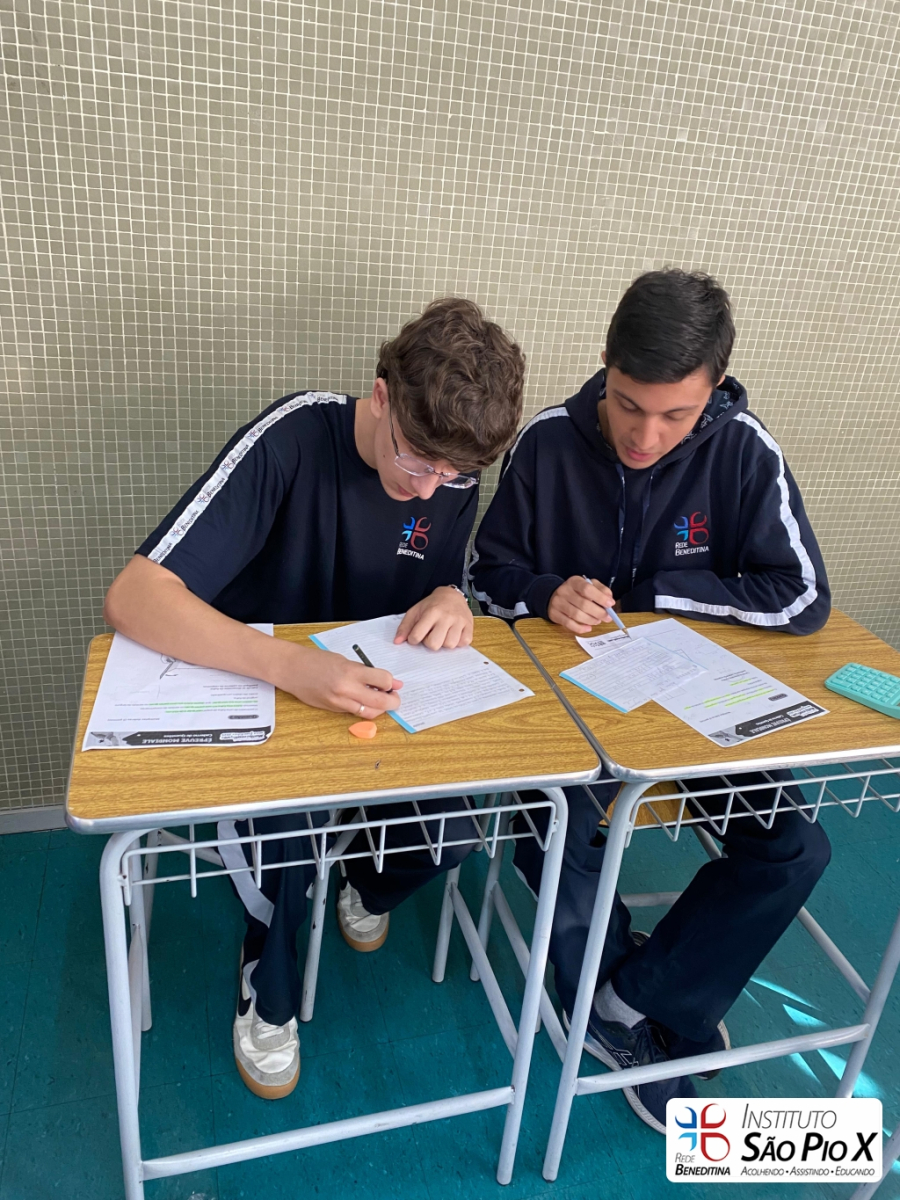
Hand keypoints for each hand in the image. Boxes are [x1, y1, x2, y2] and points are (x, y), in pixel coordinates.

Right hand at [276, 644, 401, 717]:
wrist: (291, 669)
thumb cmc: (316, 660)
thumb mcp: (344, 660)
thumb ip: (365, 671)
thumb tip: (388, 681)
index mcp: (350, 671)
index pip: (383, 680)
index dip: (392, 683)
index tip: (394, 683)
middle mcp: (346, 689)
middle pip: (380, 702)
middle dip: (393, 701)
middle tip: (395, 698)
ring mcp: (339, 702)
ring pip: (369, 713)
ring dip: (380, 709)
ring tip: (381, 701)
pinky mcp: (333, 709)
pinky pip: (354, 713)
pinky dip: (363, 709)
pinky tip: (363, 701)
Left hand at [394, 586, 473, 649]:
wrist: (452, 595)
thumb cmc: (431, 605)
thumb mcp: (416, 611)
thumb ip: (405, 626)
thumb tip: (397, 642)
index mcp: (431, 612)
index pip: (417, 636)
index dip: (414, 640)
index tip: (416, 636)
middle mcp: (447, 616)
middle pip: (434, 644)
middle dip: (430, 643)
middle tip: (431, 635)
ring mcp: (460, 621)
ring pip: (450, 645)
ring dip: (444, 643)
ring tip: (443, 634)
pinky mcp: (470, 626)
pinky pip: (463, 643)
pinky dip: (458, 642)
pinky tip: (453, 634)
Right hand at [547, 576, 615, 634]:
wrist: (554, 596)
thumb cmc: (576, 591)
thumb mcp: (589, 585)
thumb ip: (601, 590)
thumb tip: (609, 599)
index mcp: (574, 582)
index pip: (587, 589)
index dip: (600, 597)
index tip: (610, 604)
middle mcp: (564, 591)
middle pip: (583, 604)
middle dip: (598, 612)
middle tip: (607, 617)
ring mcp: (557, 603)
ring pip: (577, 615)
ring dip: (591, 620)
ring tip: (598, 621)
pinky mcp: (554, 614)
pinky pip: (569, 624)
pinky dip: (581, 628)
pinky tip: (588, 628)